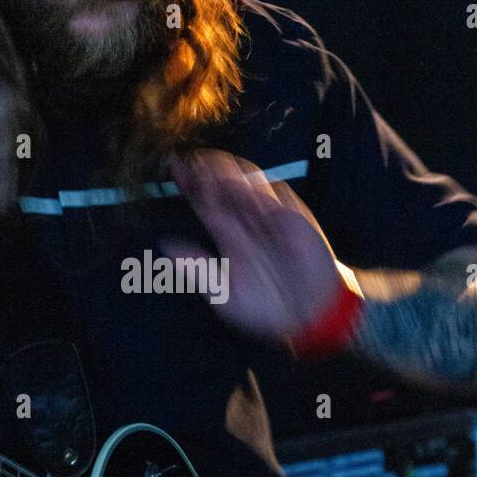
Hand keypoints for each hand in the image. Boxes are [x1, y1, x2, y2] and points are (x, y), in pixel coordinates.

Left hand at [163, 150, 346, 340]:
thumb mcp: (225, 294)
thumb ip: (198, 268)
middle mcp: (246, 220)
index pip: (205, 202)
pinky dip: (257, 188)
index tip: (173, 171)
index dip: (188, 185)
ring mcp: (270, 215)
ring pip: (246, 183)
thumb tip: (166, 247)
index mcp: (228, 234)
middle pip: (221, 186)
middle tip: (185, 163)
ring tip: (206, 165)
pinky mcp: (293, 216)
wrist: (311, 312)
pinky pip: (276, 195)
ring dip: (226, 172)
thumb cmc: (269, 306)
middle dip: (203, 172)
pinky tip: (239, 184)